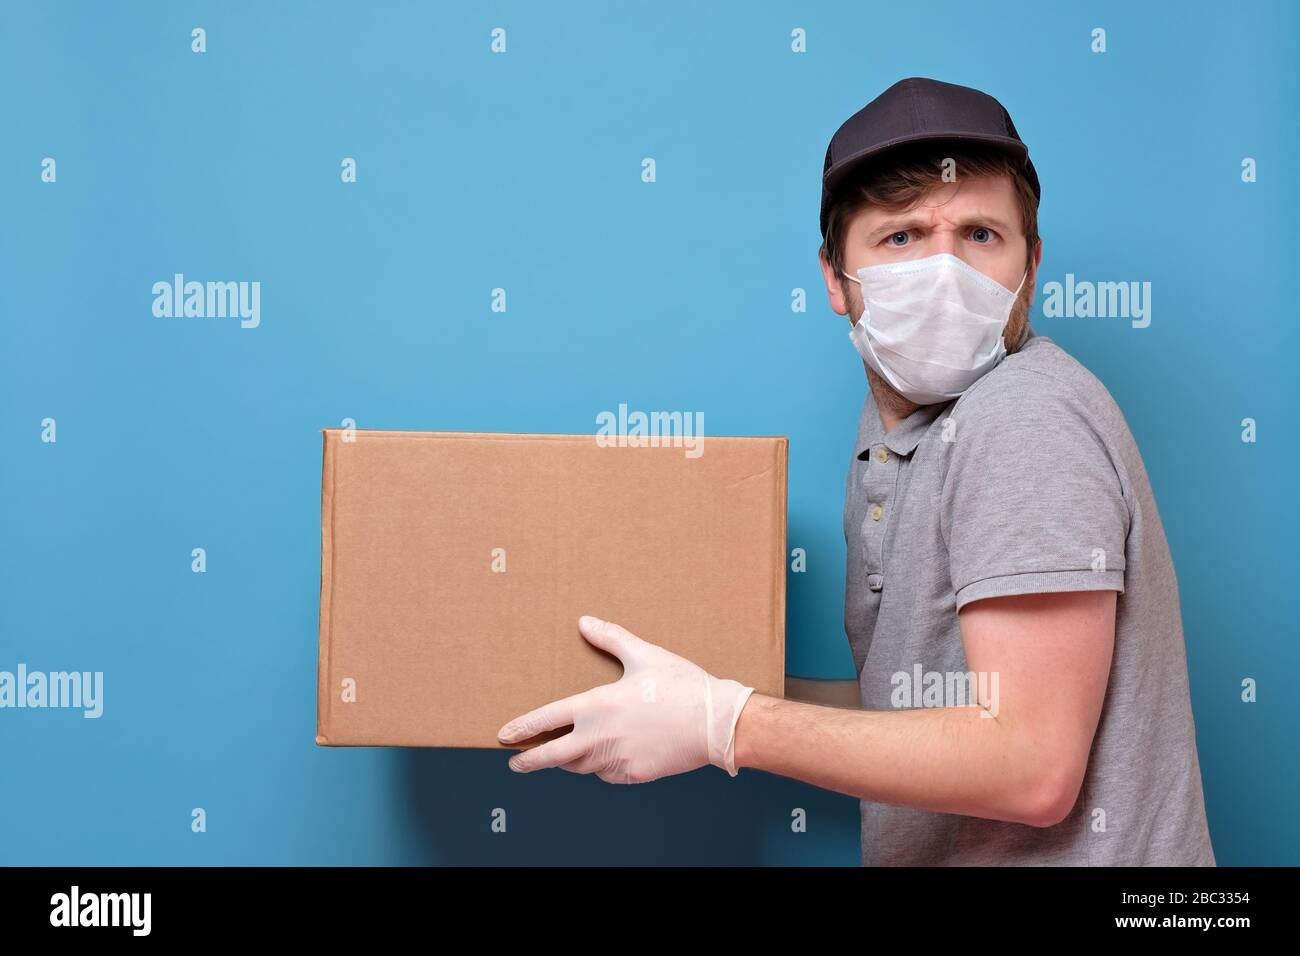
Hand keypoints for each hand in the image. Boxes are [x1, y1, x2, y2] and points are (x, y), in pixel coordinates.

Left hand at [497, 615, 755, 782]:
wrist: (716, 722)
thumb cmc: (681, 685)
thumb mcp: (644, 655)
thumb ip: (611, 639)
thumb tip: (585, 622)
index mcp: (597, 706)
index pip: (547, 720)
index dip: (522, 729)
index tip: (504, 737)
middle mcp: (600, 737)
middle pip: (553, 756)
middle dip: (530, 761)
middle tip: (515, 763)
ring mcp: (617, 759)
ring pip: (581, 766)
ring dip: (569, 761)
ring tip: (562, 756)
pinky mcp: (635, 774)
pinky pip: (608, 773)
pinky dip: (601, 767)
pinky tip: (605, 757)